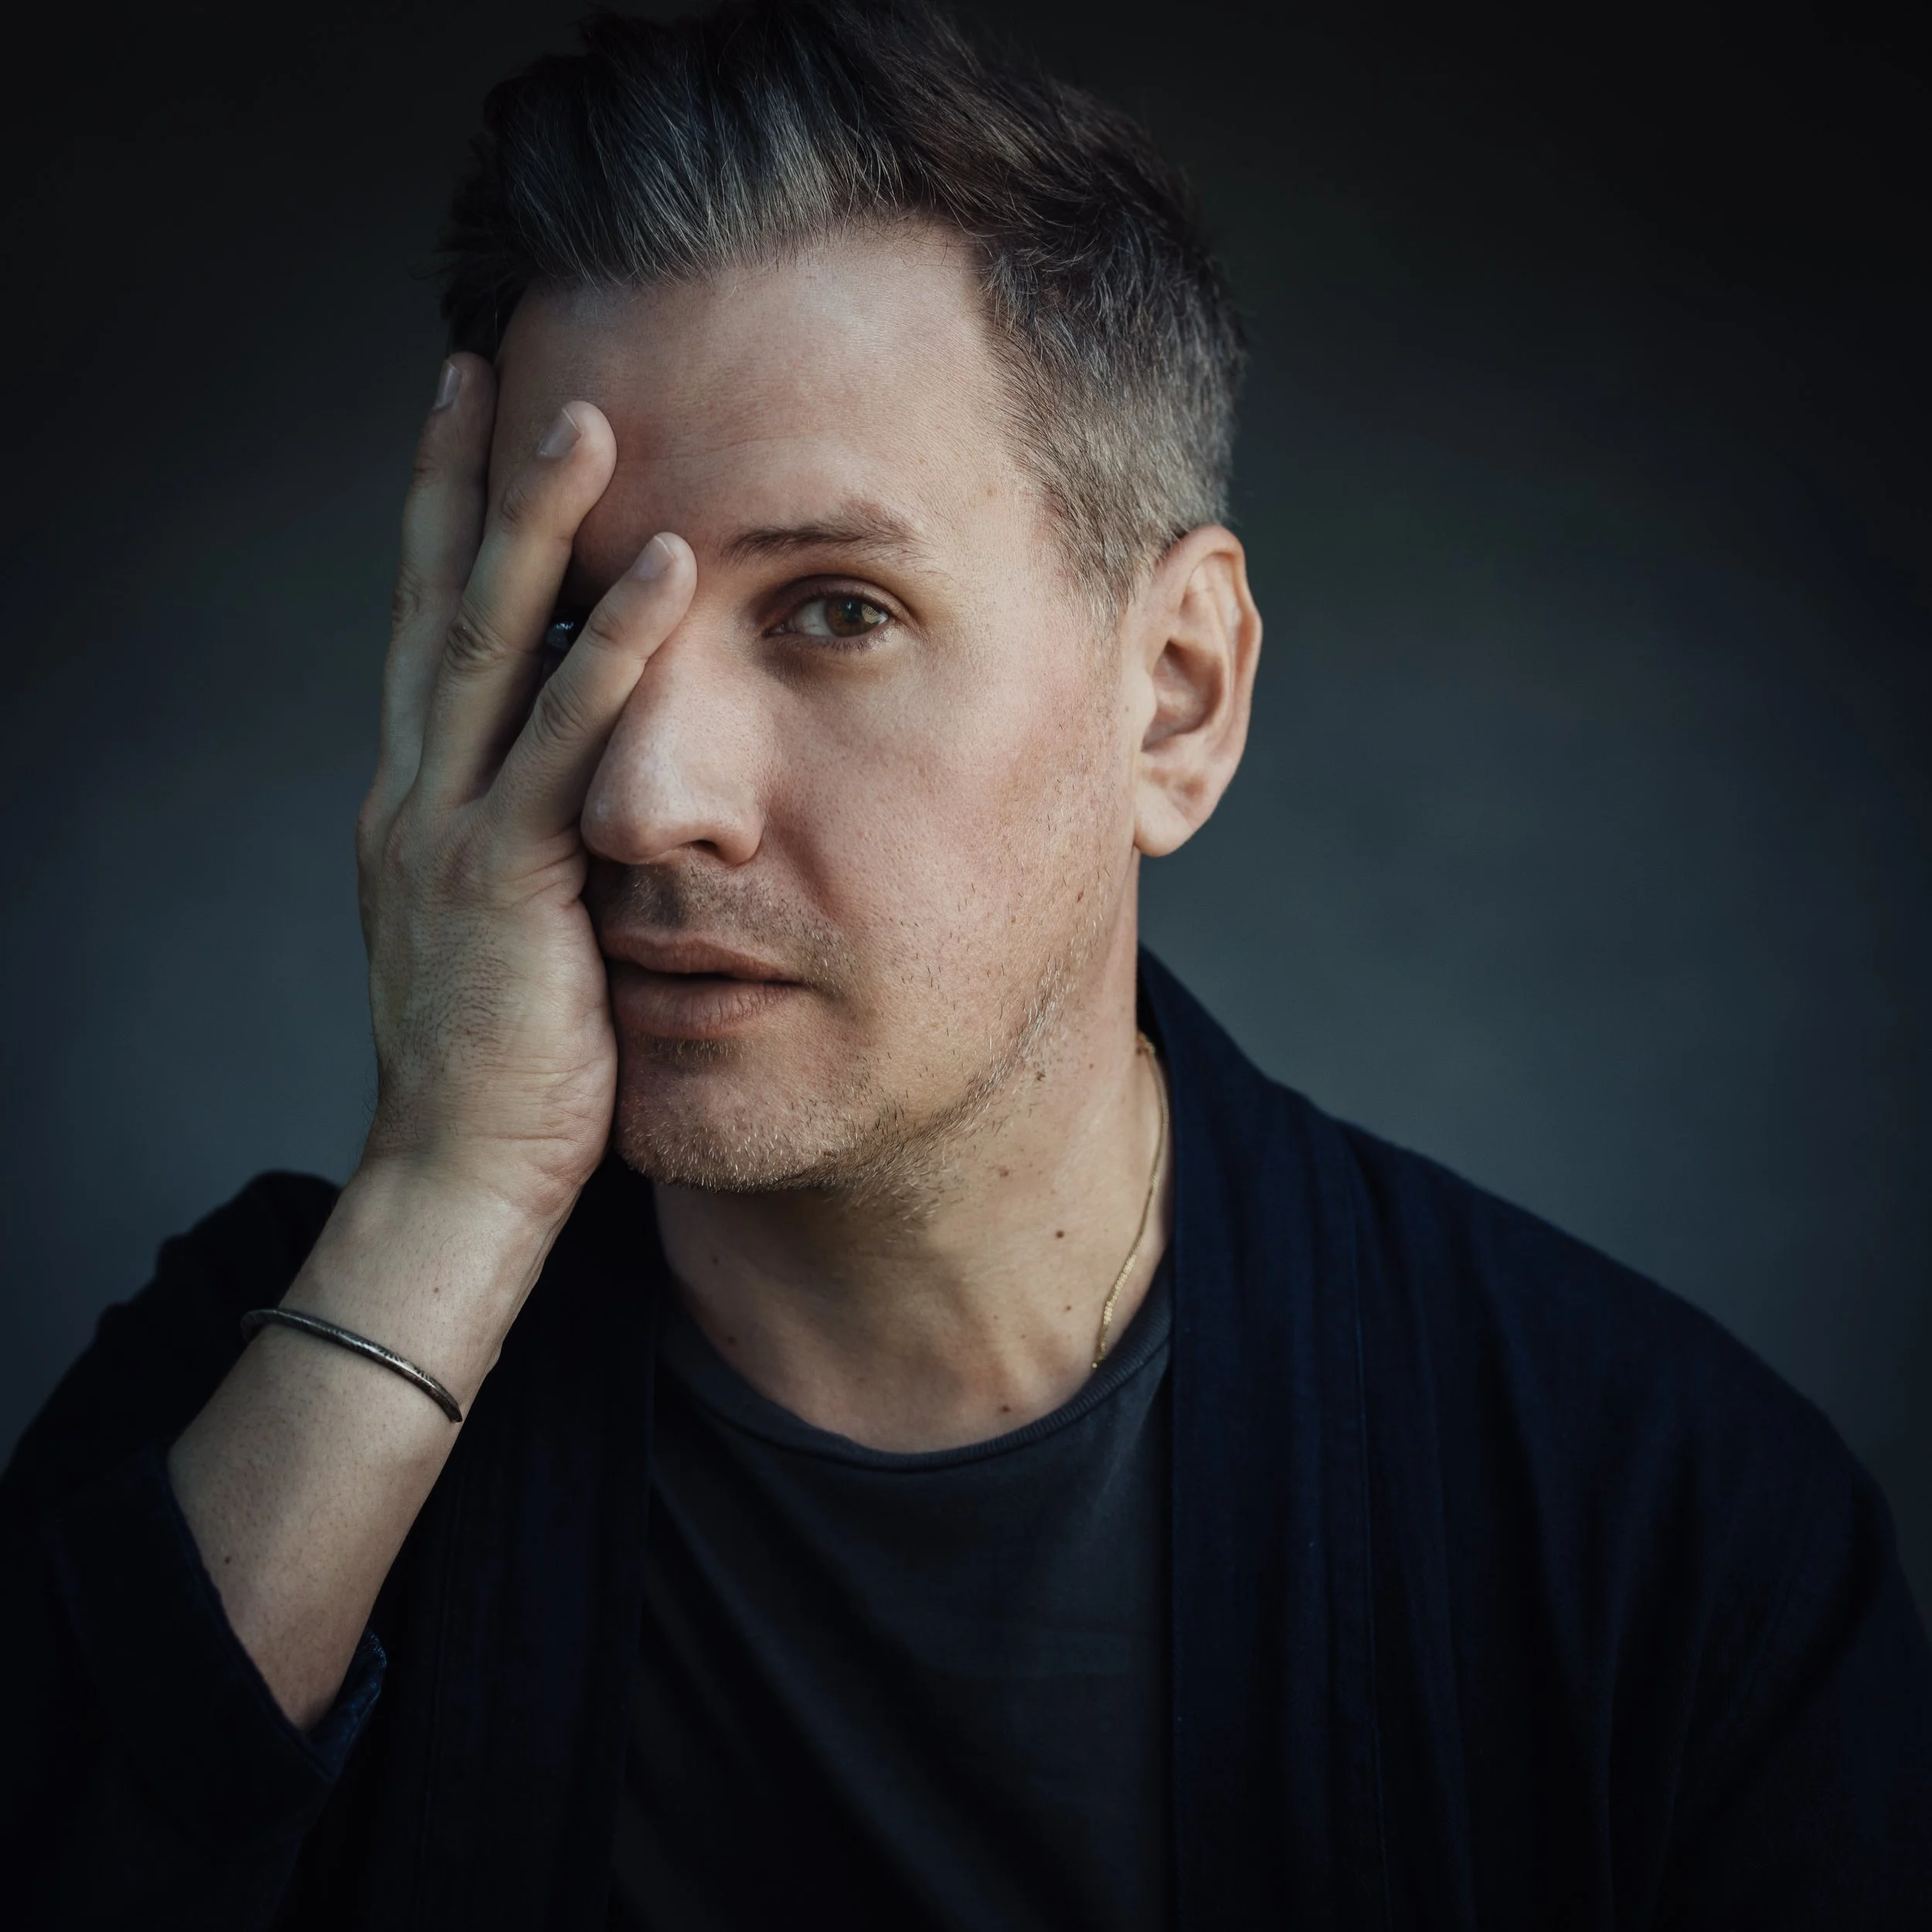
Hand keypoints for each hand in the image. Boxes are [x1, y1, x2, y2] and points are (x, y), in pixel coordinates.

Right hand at [354, 355, 692, 1229]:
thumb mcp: (514, 925)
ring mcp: (449, 831)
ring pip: (491, 648)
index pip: (430, 634)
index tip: (464, 423)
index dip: (443, 524)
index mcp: (420, 801)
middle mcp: (417, 794)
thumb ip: (536, 837)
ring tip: (586, 423)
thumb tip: (602, 778)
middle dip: (466, 483)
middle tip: (490, 365)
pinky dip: (616, 655)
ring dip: (537, 528)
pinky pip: (566, 746)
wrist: (461, 1175)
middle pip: (439, 607)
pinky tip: (666, 574)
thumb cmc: (508, 1060)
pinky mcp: (505, 880)